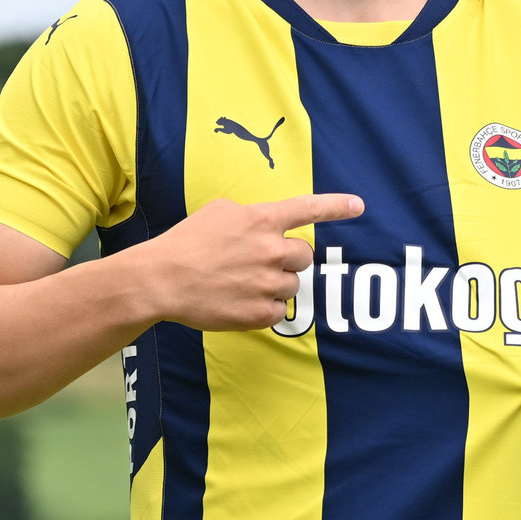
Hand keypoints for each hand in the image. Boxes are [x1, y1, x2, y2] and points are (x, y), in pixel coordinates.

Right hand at [142, 193, 363, 330]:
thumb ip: (252, 216)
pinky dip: (263, 308)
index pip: (308, 209)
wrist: (161, 279)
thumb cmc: (186, 242)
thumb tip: (268, 226)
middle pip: (304, 257)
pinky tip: (238, 301)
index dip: (337, 206)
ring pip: (293, 286)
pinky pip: (278, 312)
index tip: (359, 206)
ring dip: (274, 285)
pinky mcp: (259, 313)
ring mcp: (267, 283)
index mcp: (262, 220)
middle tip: (259, 263)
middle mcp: (271, 250)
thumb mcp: (219, 212)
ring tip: (241, 283)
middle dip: (288, 260)